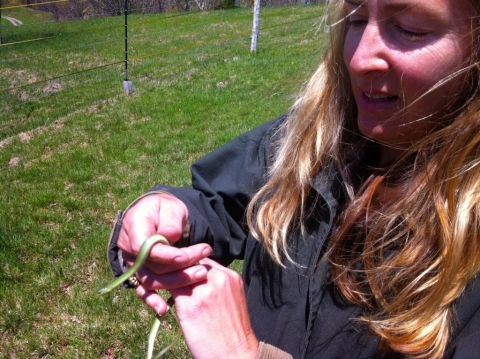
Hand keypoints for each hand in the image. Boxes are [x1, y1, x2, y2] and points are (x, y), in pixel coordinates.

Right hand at [117, 193, 212, 313]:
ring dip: (175, 282)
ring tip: (199, 276)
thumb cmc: (166, 209)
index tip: (185, 257)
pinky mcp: (140, 273)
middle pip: (151, 265)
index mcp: (134, 225)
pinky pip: (143, 290)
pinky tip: (164, 309)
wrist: (161, 213)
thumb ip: (170, 221)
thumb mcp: (170, 208)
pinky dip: (152, 300)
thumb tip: (170, 235)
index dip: (164, 255)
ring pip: (150, 279)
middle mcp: (128, 247)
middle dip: (178, 268)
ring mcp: (133, 262)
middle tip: (202, 266)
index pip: (144, 246)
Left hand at [170, 258, 258, 358]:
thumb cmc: (232, 333)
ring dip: (169, 277)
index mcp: (230, 277)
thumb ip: (217, 286)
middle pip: (191, 263)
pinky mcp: (190, 305)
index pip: (204, 260)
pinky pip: (170, 289)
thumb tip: (197, 281)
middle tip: (166, 275)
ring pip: (179, 273)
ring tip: (160, 283)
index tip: (181, 272)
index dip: (190, 265)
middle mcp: (218, 279)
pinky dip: (162, 290)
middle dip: (179, 269)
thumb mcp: (231, 300)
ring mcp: (204, 291)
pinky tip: (157, 294)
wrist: (235, 355)